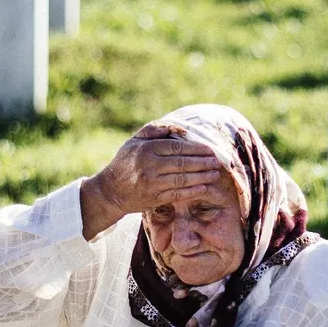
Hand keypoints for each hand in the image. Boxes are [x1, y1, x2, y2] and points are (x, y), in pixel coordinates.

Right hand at [80, 124, 220, 238]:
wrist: (110, 191)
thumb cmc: (125, 162)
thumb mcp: (134, 141)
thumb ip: (154, 130)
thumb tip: (177, 127)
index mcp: (146, 149)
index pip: (176, 147)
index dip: (196, 148)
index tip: (209, 149)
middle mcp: (149, 166)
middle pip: (182, 163)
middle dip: (202, 162)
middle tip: (217, 161)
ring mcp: (152, 184)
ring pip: (182, 180)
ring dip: (201, 177)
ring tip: (214, 173)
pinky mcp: (154, 199)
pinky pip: (177, 194)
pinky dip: (192, 191)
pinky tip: (204, 187)